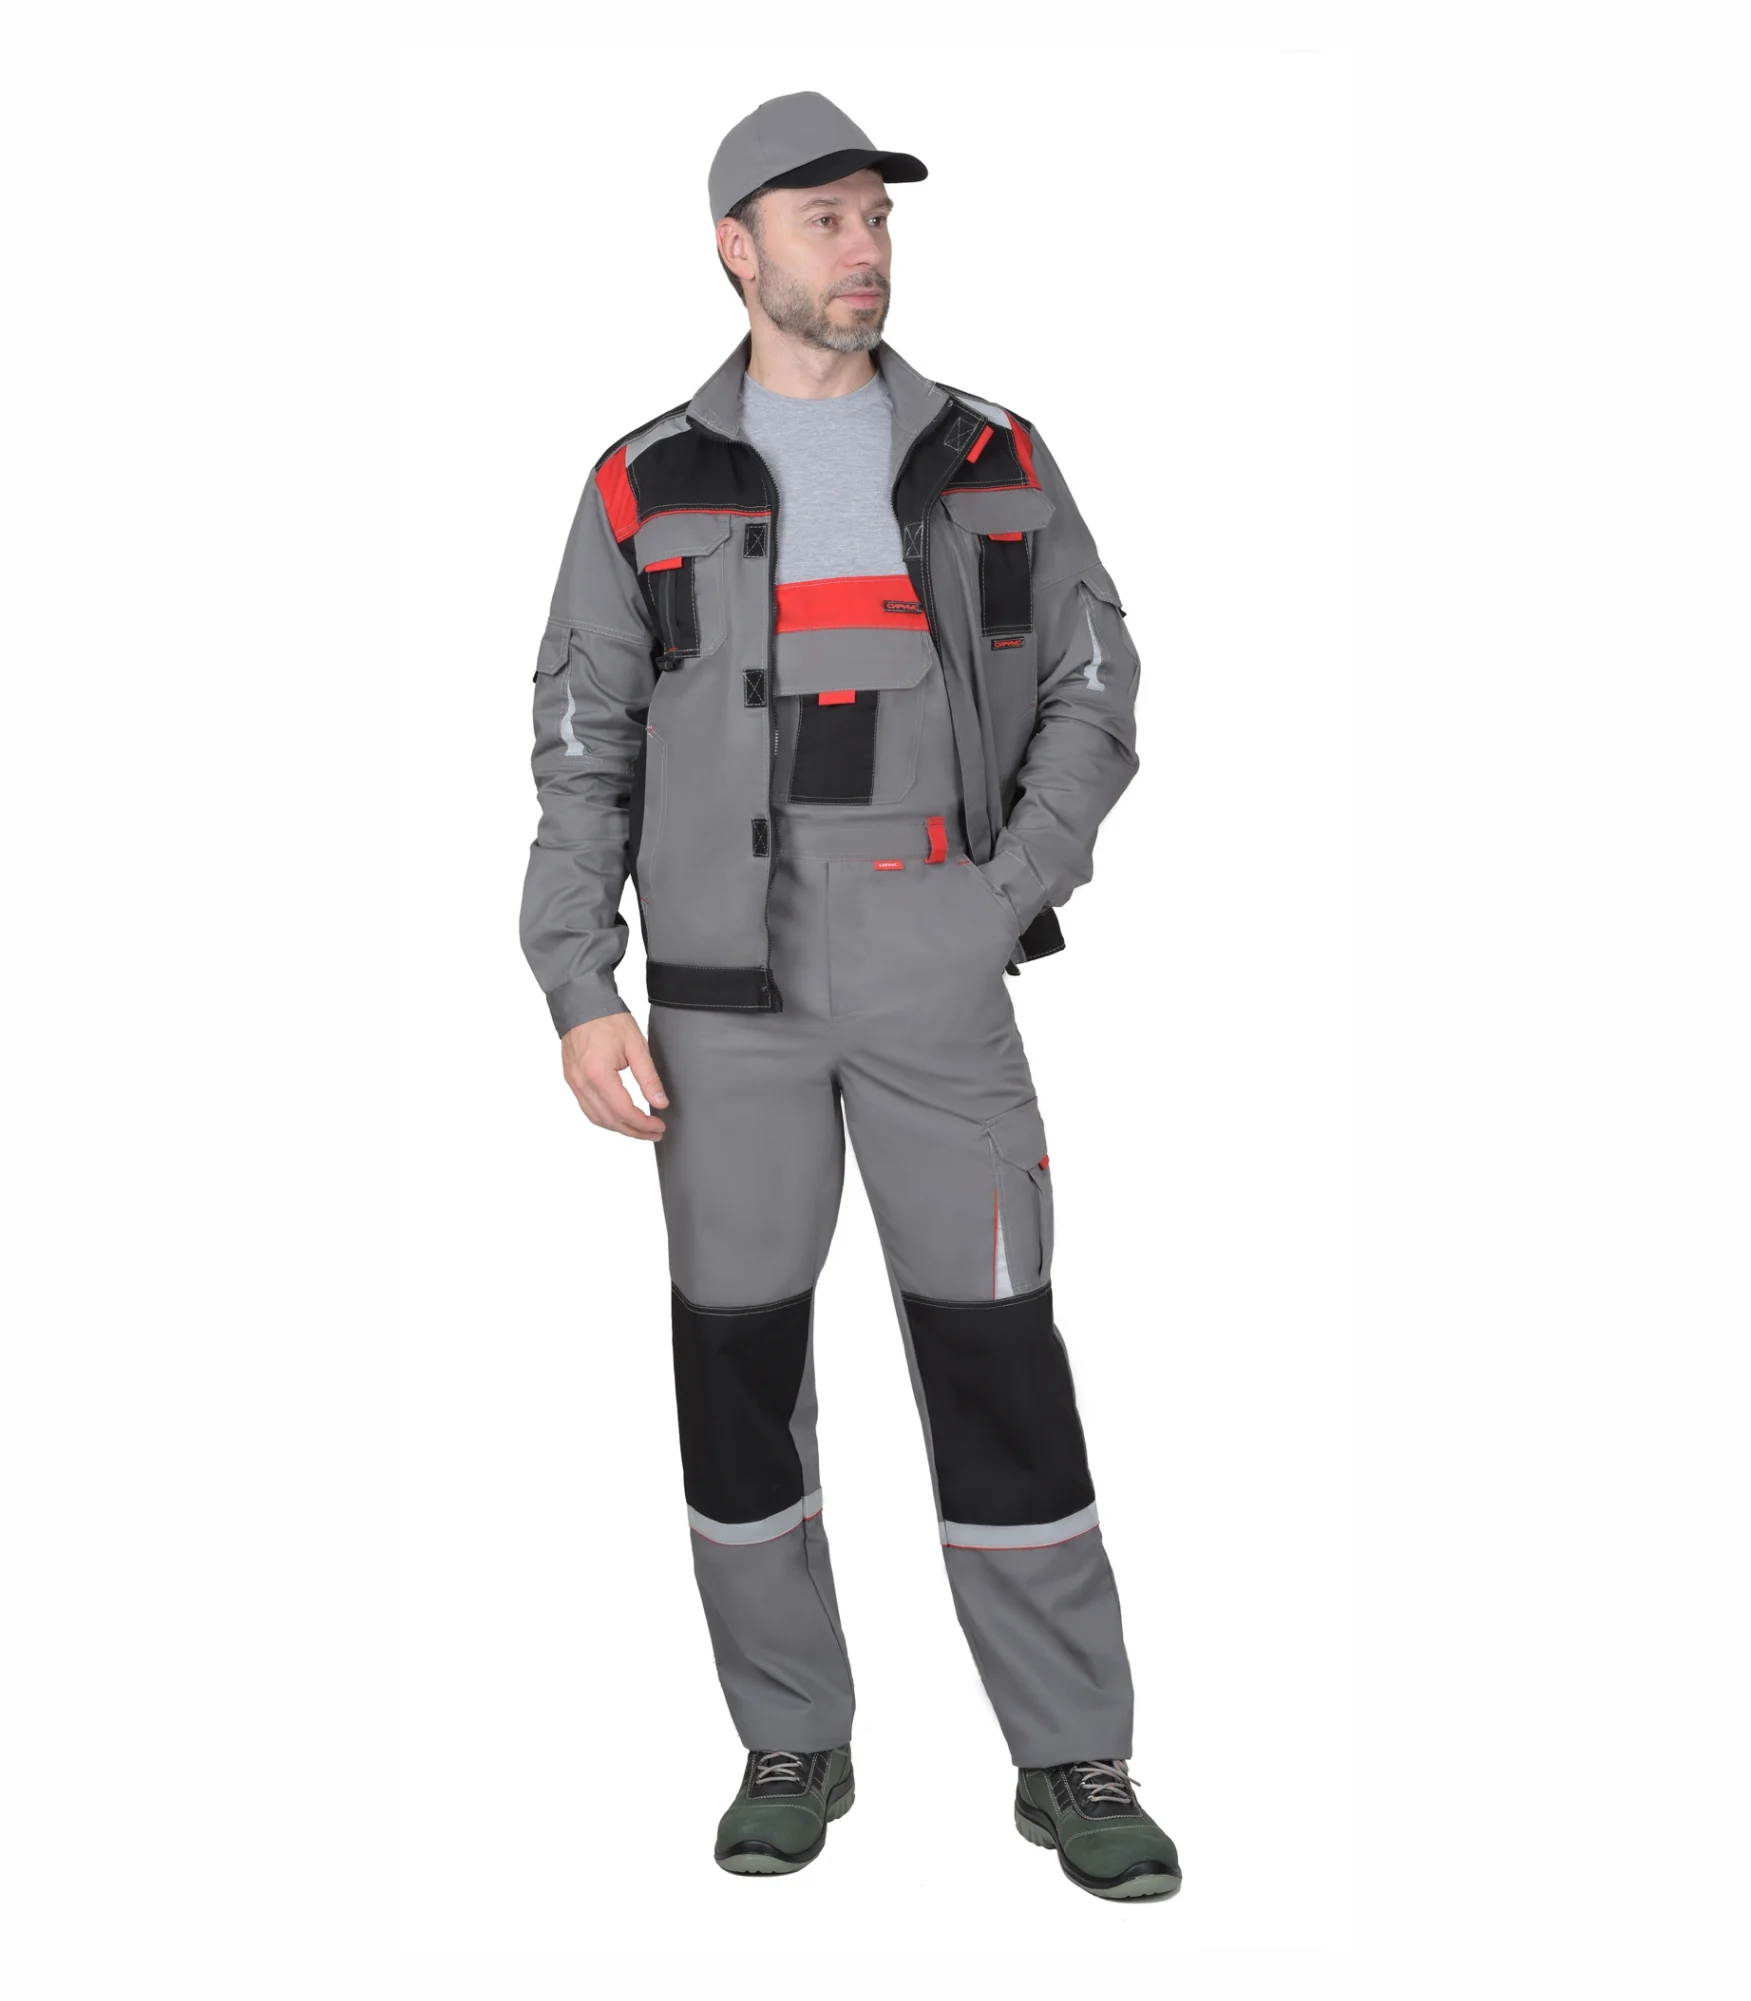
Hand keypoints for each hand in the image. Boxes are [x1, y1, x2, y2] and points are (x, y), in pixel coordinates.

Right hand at [560, 1012, 669, 1139]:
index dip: (643, 1124)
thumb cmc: (608, 1019)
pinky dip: (604, 1118)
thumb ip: (649, 1077)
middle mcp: (582, 1083)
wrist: (582, 1003)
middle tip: (654, 1132)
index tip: (659, 1126)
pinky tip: (619, 1119)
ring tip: (640, 1129)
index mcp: (598, 1074)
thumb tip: (660, 1102)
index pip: (624, 1112)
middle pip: (610, 1121)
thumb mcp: (636, 1045)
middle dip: (634, 1131)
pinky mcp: (571, 1080)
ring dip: (619, 1128)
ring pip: (597, 1118)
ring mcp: (574, 1083)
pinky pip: (587, 1109)